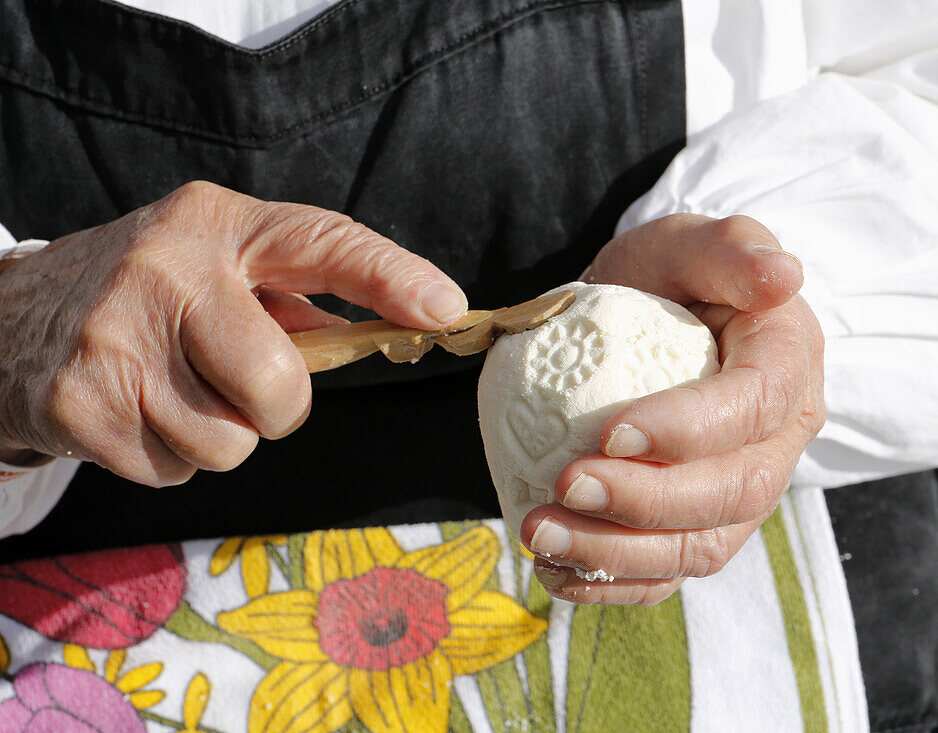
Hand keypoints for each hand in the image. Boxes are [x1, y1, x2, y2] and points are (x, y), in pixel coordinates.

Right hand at [0, 181, 466, 483]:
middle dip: (278, 406)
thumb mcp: (216, 264)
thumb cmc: (148, 294)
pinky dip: (169, 455)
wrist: (12, 319)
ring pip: (231, 444)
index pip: (320, 242)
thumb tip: (395, 330)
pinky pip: (177, 469)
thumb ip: (296, 296)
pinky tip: (136, 411)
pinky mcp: (80, 404)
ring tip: (173, 389)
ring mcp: (116, 340)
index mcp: (214, 224)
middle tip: (240, 383)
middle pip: (280, 385)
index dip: (389, 277)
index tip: (445, 308)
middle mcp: (164, 271)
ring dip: (219, 434)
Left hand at [521, 214, 824, 604]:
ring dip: (618, 554)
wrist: (648, 318)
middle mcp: (778, 440)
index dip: (690, 429)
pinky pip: (667, 573)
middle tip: (564, 487)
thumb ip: (732, 248)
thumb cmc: (671, 276)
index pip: (755, 406)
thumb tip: (784, 276)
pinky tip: (554, 573)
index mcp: (788, 364)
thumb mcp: (691, 243)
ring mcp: (740, 492)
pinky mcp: (698, 527)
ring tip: (540, 535)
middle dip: (647, 503)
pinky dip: (612, 584)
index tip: (612, 432)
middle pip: (733, 493)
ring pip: (699, 548)